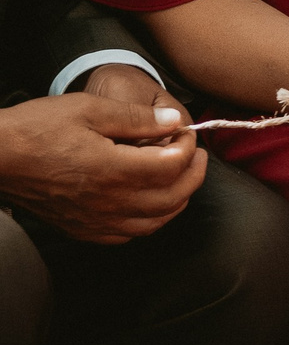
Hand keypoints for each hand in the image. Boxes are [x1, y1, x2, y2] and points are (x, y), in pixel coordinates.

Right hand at [0, 88, 202, 242]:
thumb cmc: (36, 129)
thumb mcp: (89, 109)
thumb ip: (136, 118)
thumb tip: (173, 121)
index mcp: (115, 170)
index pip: (174, 166)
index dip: (188, 147)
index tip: (184, 133)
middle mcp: (109, 201)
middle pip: (172, 198)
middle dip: (194, 175)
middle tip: (196, 156)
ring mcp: (94, 219)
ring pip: (154, 222)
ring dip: (176, 201)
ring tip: (180, 179)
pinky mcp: (80, 228)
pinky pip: (126, 235)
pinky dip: (147, 222)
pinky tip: (146, 204)